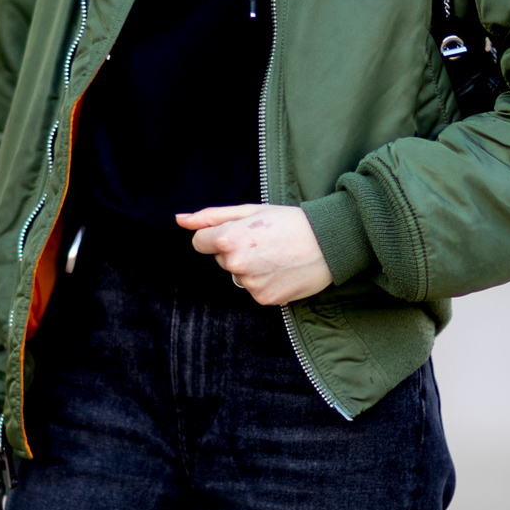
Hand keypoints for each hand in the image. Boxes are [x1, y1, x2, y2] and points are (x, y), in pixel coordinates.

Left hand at [176, 203, 332, 305]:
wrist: (329, 242)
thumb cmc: (290, 221)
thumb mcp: (251, 211)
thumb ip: (211, 216)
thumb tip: (180, 220)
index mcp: (229, 238)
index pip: (200, 243)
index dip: (218, 236)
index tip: (240, 232)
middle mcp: (236, 264)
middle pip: (222, 260)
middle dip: (237, 251)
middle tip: (266, 242)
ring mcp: (250, 284)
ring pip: (238, 276)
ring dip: (252, 268)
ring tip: (277, 256)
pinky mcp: (264, 299)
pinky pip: (254, 290)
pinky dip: (265, 282)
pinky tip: (282, 271)